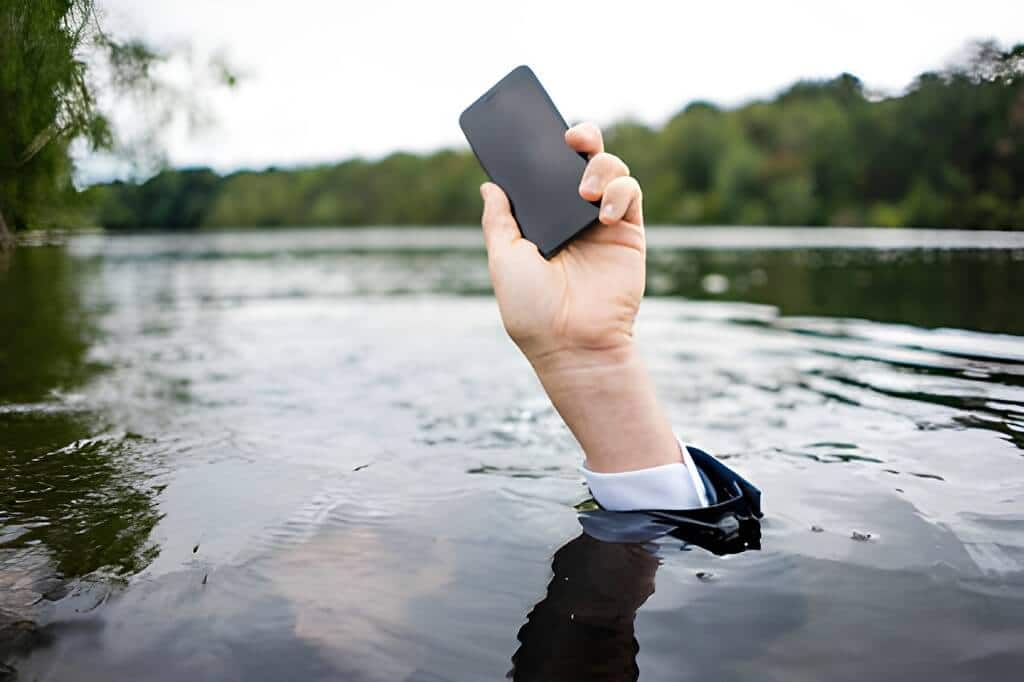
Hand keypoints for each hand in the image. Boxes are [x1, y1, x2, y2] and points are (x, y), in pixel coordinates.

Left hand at [479, 122, 644, 367]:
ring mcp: (602, 223)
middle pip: (581, 160)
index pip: (544, 173)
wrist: (572, 342)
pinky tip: (604, 213)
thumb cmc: (532, 308)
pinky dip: (619, 191)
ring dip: (599, 166)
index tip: (536, 130)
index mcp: (541, 221)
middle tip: (570, 141)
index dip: (543, 149)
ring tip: (585, 192)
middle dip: (580, 139)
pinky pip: (630, 193)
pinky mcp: (629, 233)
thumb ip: (499, 221)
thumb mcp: (504, 259)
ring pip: (609, 168)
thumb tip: (489, 185)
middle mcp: (572, 216)